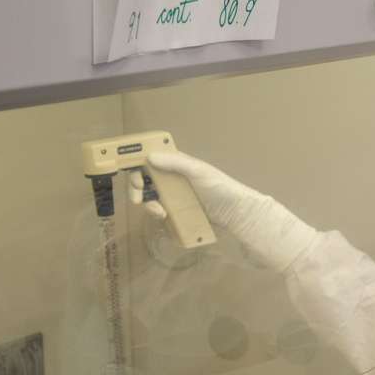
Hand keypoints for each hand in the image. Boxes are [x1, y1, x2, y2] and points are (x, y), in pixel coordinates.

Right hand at [129, 151, 317, 271]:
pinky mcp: (182, 215)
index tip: (134, 177)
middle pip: (146, 182)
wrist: (239, 216)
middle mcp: (175, 181)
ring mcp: (178, 199)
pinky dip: (159, 216)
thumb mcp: (200, 172)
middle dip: (138, 189)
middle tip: (139, 199)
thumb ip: (177, 163)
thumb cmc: (222, 189)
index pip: (151, 162)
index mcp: (179, 166)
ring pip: (152, 200)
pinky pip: (163, 215)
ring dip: (149, 205)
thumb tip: (150, 156)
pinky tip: (166, 219)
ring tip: (160, 213)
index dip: (138, 167)